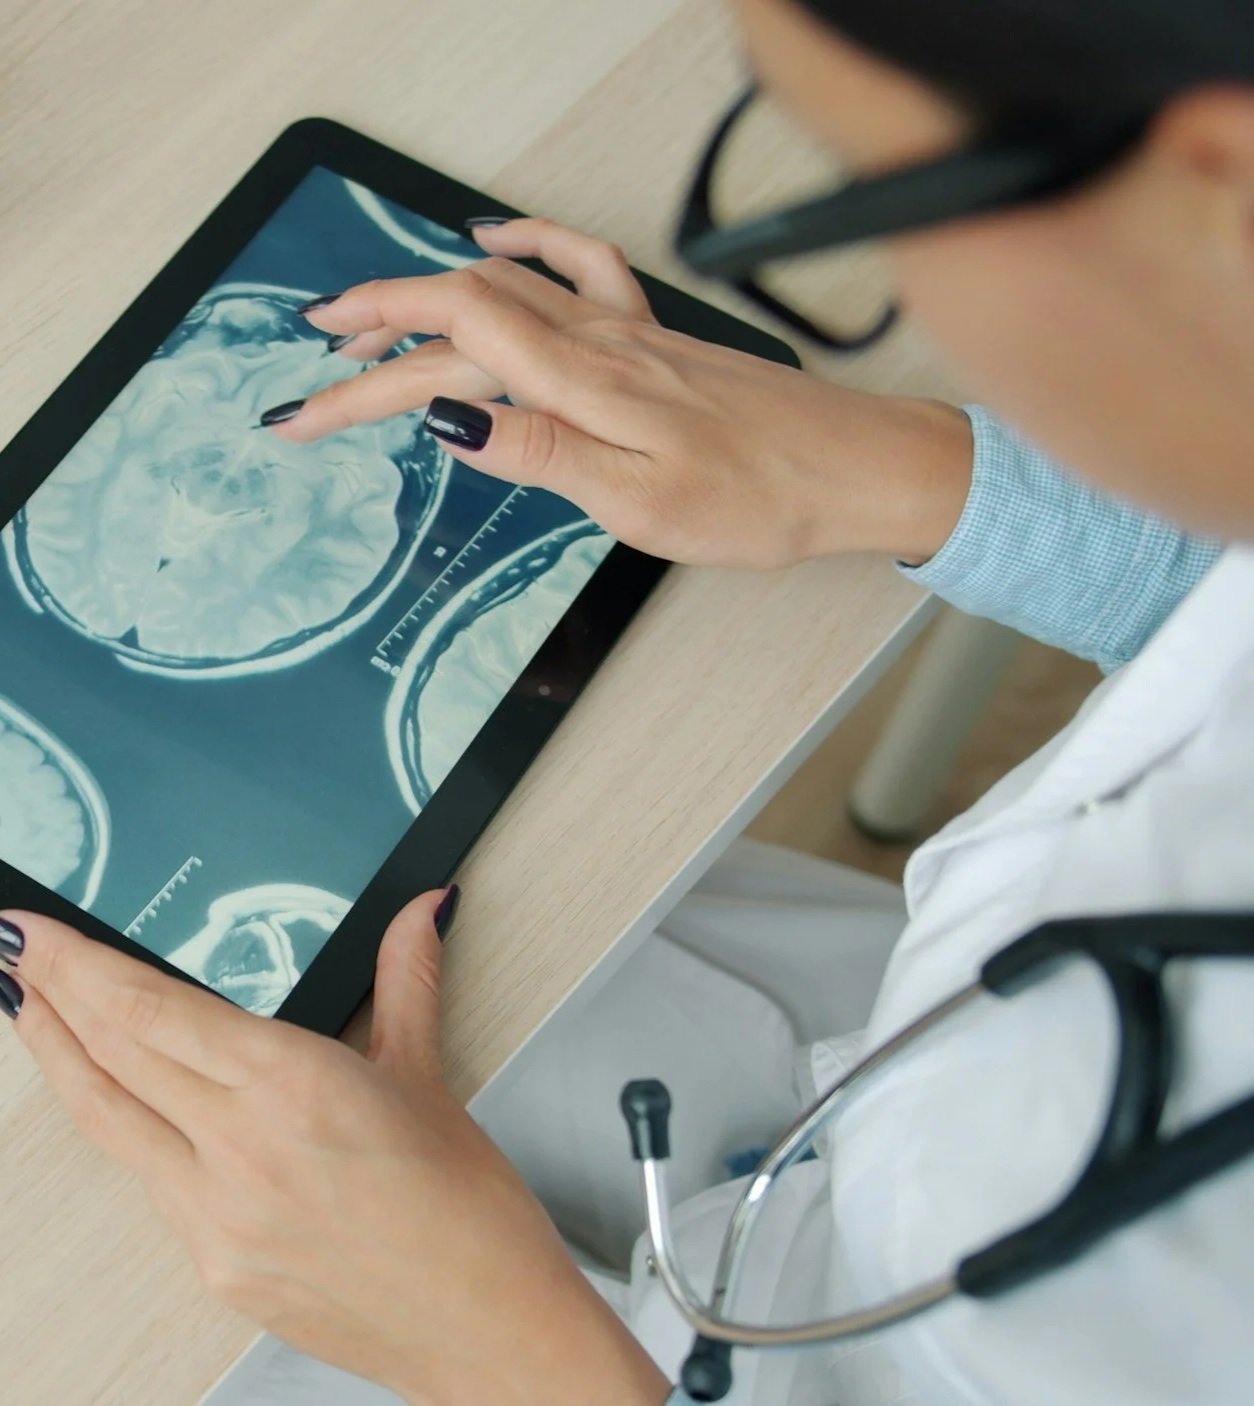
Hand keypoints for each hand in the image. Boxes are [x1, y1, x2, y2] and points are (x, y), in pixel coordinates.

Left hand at [0, 897, 666, 1405]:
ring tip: (29, 1012)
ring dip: (61, 1060)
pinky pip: (150, 1182)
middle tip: (18, 951)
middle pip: (115, 1057)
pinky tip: (118, 1102)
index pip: (154, 1011)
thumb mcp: (427, 1076)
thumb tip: (418, 911)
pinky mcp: (216, 1269)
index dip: (81, 967)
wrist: (483, 1325)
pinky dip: (122, 1128)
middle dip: (55, 996)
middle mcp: (242, 1150)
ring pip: (110, 1122)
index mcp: (296, 1086)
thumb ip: (405, 979)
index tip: (39, 933)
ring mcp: (218, 1218)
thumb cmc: (466, 1210)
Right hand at [270, 218, 971, 567]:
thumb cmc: (762, 499)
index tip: (304, 410)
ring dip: (423, 295)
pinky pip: (577, 266)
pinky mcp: (653, 337)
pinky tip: (494, 240)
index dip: (363, 373)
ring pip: (502, 290)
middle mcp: (597, 342)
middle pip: (458, 317)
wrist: (855, 470)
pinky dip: (524, 245)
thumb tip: (448, 417)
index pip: (444, 351)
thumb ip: (540, 449)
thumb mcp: (640, 502)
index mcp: (581, 384)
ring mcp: (626, 331)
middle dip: (371, 343)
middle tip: (309, 373)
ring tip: (365, 314)